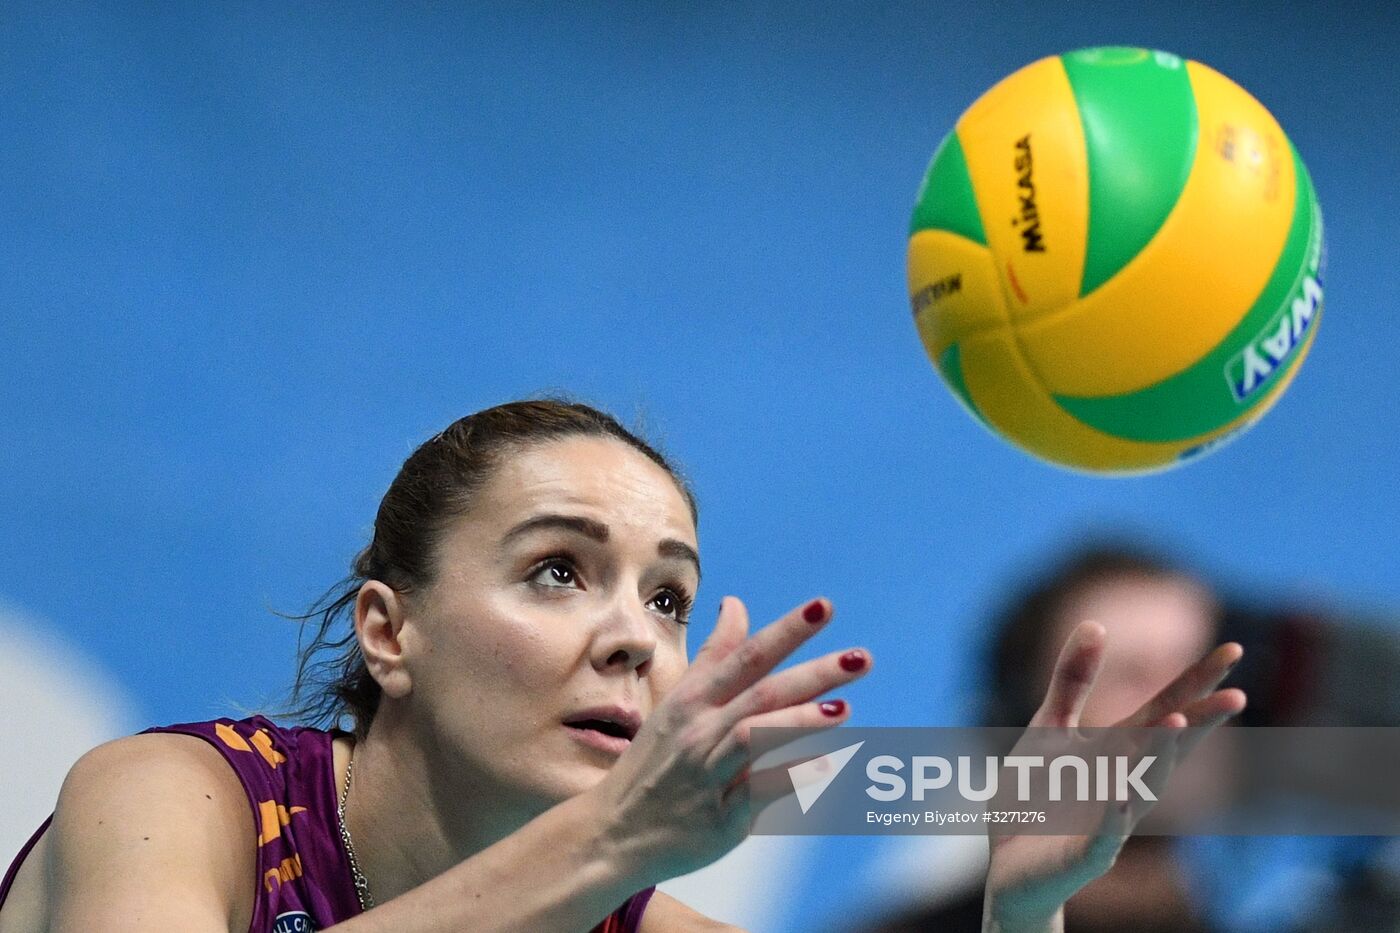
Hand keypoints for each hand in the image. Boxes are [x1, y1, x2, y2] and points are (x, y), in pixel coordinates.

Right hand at [586, 596, 871, 884]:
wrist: (613, 832)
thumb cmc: (654, 762)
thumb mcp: (677, 702)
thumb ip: (714, 655)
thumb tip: (736, 603)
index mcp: (693, 699)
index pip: (747, 655)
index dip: (787, 630)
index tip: (825, 607)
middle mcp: (701, 730)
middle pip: (762, 692)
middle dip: (814, 673)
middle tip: (862, 658)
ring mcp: (710, 773)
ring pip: (755, 736)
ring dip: (801, 721)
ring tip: (843, 708)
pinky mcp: (720, 817)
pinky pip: (758, 791)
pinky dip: (790, 776)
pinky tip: (825, 766)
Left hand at [982, 621, 1244, 931]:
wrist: (1009, 863)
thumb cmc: (1038, 793)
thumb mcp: (1050, 726)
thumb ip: (1073, 679)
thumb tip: (1097, 622)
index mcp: (1118, 748)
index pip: (1166, 709)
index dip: (1198, 682)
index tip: (1234, 649)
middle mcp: (1124, 781)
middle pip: (1167, 747)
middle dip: (1199, 722)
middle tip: (1237, 695)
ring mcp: (1108, 818)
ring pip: (1140, 788)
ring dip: (1157, 758)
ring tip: (1174, 722)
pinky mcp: (1083, 854)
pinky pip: (1101, 837)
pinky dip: (1112, 819)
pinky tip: (1120, 799)